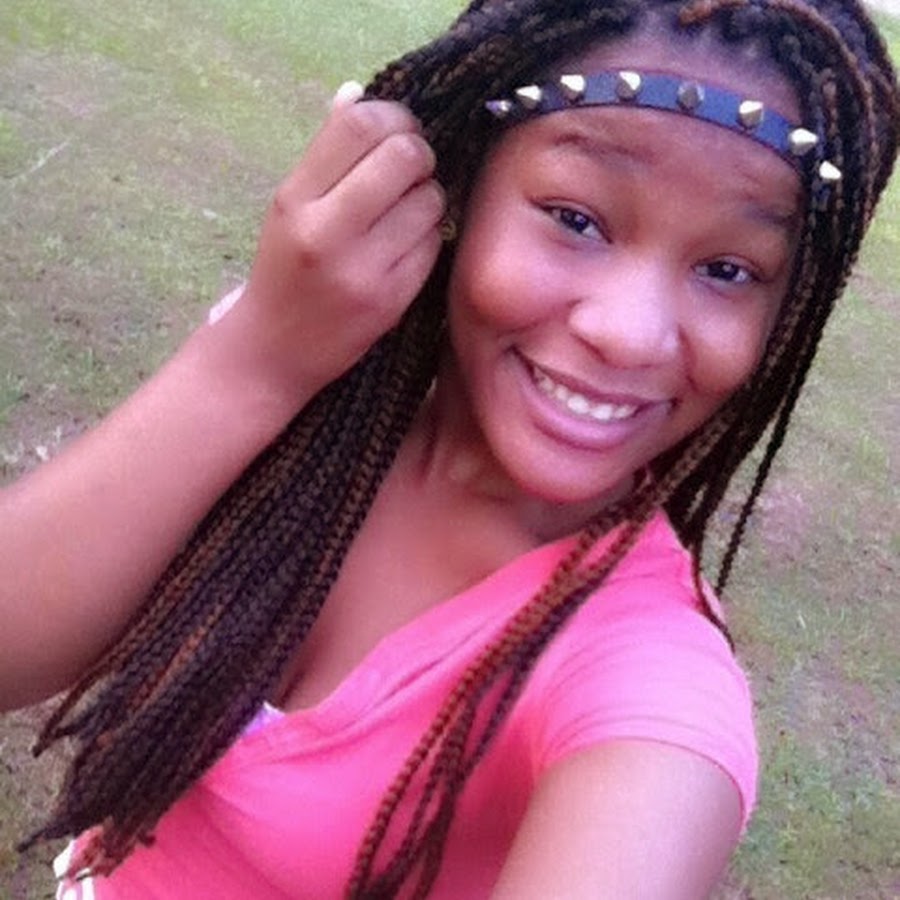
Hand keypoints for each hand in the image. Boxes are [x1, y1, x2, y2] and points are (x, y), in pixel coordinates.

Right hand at [222, 89, 445, 403]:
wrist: (273, 352)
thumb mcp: (289, 208)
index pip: (359, 126)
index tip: (397, 131)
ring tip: (407, 210)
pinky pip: (434, 244)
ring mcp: (362, 270)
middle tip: (413, 167)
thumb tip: (359, 93)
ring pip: (429, 200)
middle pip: (405, 156)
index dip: (393, 117)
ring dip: (428, 196)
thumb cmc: (283, 271)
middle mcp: (326, 231)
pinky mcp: (391, 301)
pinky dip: (430, 236)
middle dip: (420, 153)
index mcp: (295, 199)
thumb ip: (326, 154)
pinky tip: (408, 244)